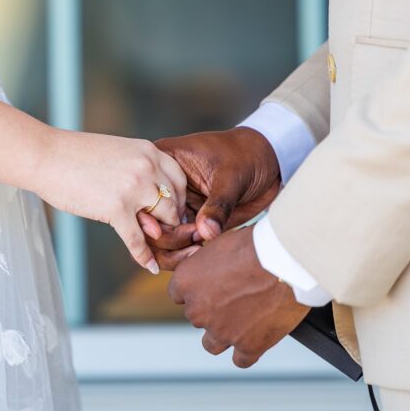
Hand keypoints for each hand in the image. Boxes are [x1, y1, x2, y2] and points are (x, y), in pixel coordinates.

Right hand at [35, 130, 186, 273]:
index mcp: (148, 151)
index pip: (179, 179)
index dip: (179, 198)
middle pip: (176, 201)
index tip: (175, 212)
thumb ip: (136, 167)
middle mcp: (147, 168)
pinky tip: (150, 267)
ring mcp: (133, 189)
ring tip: (163, 249)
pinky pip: (137, 240)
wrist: (45, 156)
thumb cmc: (74, 154)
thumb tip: (148, 191)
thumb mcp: (117, 151)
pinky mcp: (116, 209)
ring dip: (163, 237)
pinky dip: (145, 257)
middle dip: (174, 220)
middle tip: (172, 234)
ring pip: (164, 221)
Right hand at [149, 128, 279, 267]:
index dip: (146, 215)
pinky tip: (200, 251)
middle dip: (164, 237)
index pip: (141, 192)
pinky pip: (175, 245)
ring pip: (157, 239)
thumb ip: (218, 204)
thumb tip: (205, 232)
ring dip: (173, 251)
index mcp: (164, 162)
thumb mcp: (232, 175)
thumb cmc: (247, 156)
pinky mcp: (189, 222)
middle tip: (194, 236)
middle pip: (145, 220)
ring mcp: (175, 206)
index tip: (162, 230)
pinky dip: (182, 255)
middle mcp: (164, 186)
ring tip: (198, 247)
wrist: (268, 164)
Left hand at [169, 227, 308, 367]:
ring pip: (212, 343)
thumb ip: (208, 262)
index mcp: (186, 281)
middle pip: (197, 317)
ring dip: (222, 333)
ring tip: (241, 320)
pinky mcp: (248, 346)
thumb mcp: (221, 242)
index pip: (178, 294)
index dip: (196, 289)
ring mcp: (222, 331)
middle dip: (212, 308)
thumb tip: (212, 266)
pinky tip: (255, 338)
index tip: (210, 285)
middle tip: (236, 296)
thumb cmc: (256, 245)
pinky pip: (240, 360)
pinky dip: (246, 351)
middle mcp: (198, 310)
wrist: (285, 261)